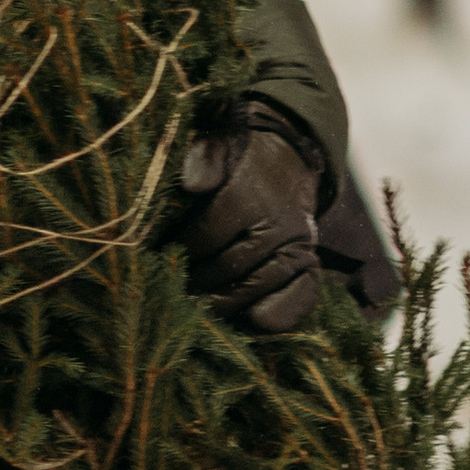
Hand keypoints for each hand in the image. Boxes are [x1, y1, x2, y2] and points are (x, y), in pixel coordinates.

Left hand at [181, 118, 319, 334]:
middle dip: (197, 282)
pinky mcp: (309, 266)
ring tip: (198, 310)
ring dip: (226, 303)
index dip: (182, 251)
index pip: (208, 234)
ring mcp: (297, 247)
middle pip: (230, 266)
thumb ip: (204, 160)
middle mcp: (278, 224)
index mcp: (251, 195)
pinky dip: (276, 314)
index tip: (160, 258)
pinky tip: (250, 321)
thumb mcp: (220, 148)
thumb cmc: (240, 163)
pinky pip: (298, 298)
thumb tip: (190, 183)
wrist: (288, 164)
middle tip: (173, 291)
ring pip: (258, 287)